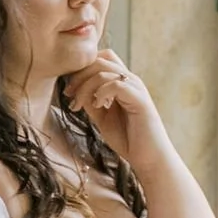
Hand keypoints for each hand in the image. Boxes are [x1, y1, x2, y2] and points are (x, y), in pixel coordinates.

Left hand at [63, 45, 166, 169]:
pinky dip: (101, 92)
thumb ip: (91, 102)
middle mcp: (130, 81)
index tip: (69, 90)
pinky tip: (97, 106)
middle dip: (78, 75)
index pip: (101, 58)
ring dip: (85, 86)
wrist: (148, 158)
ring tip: (78, 105)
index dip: (81, 69)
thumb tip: (74, 90)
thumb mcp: (102, 117)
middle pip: (100, 59)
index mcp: (122, 83)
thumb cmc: (127, 138)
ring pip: (105, 70)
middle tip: (68, 94)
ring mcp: (136, 88)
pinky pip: (117, 84)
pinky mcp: (140, 100)